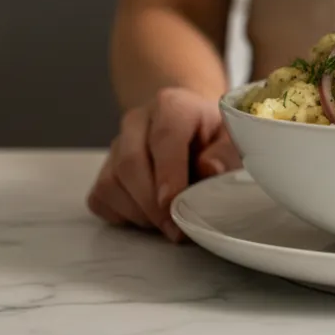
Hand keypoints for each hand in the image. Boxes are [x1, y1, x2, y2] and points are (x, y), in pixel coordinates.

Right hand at [86, 87, 241, 240]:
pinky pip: (102, 197)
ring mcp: (116, 145)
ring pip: (112, 184)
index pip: (164, 137)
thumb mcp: (232, 137)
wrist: (190, 126)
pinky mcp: (104, 169)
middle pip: (131, 163)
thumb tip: (211, 170)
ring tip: (168, 220)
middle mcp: (137, 121)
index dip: (168, 173)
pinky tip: (149, 215)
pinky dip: (124, 214)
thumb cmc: (212, 136)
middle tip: (176, 228)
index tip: (172, 202)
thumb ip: (226, 152)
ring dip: (140, 212)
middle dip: (153, 204)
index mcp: (171, 106)